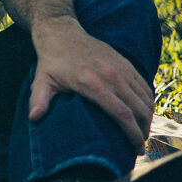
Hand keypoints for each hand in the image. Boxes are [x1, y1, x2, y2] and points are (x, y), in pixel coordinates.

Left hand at [28, 14, 152, 147]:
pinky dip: (148, 102)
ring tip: (142, 132)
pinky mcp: (126, 62)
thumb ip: (38, 100)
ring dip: (148, 118)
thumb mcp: (41, 80)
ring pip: (145, 98)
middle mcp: (111, 75)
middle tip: (140, 145)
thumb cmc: (50, 61)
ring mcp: (120, 67)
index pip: (122, 114)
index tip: (137, 150)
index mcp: (92, 83)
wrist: (61, 31)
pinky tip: (144, 113)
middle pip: (139, 109)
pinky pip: (145, 86)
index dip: (132, 134)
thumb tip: (33, 118)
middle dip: (143, 130)